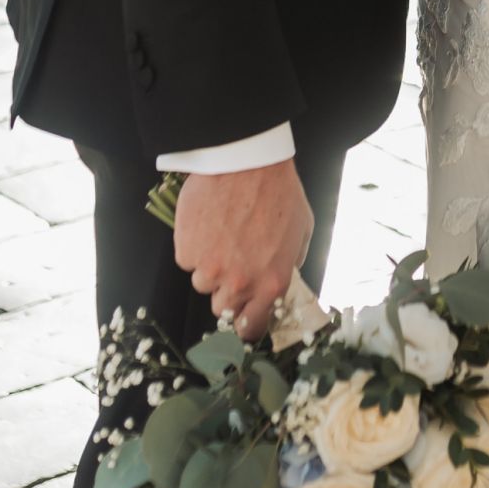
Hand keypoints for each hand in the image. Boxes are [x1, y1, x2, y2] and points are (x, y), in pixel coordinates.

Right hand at [172, 160, 313, 341]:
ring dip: (210, 267)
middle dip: (227, 291)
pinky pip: (187, 260)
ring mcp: (209, 268)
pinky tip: (208, 223)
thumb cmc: (279, 191)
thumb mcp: (302, 231)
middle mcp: (239, 283)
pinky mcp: (186, 251)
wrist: (245, 160)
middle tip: (234, 262)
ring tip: (222, 235)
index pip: (251, 327)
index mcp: (272, 282)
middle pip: (222, 309)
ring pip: (203, 284)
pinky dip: (194, 247)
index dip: (246, 322)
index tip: (244, 315)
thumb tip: (282, 285)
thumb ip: (290, 265)